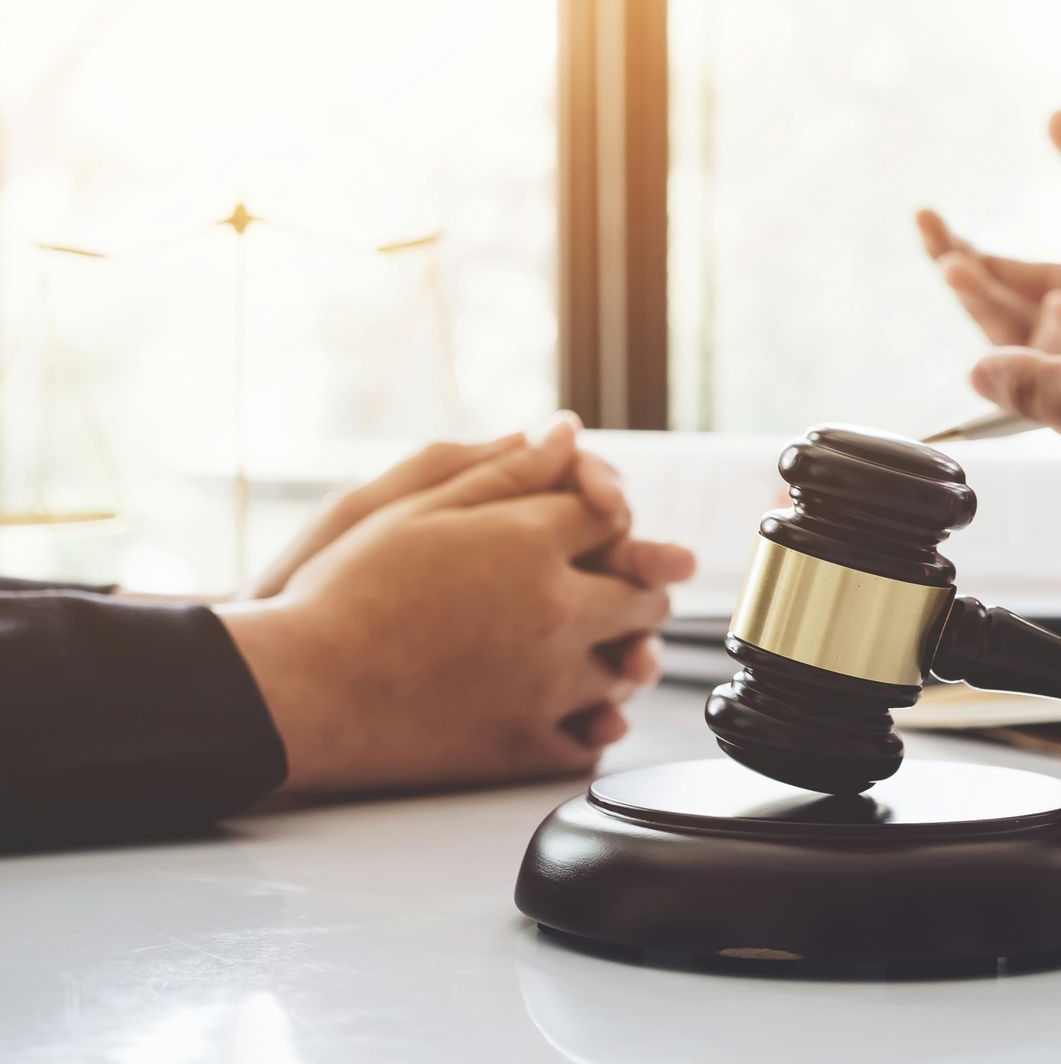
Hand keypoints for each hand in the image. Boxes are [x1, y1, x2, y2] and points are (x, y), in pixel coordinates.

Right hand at [218, 419, 698, 792]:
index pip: (613, 520)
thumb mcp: (413, 508)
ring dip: (618, 658)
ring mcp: (547, 687)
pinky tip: (572, 715)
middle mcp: (556, 613)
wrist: (296, 691)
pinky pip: (591, 743)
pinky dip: (591, 728)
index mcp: (530, 543)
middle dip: (636, 588)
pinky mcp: (525, 748)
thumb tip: (565, 434)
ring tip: (592, 652)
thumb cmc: (339, 594)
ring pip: (626, 672)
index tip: (594, 526)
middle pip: (643, 596)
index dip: (606, 519)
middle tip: (620, 590)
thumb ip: (502, 471)